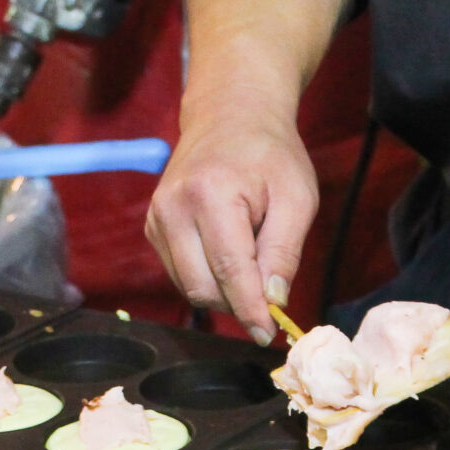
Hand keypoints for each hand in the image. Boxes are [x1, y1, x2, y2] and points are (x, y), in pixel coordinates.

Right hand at [146, 90, 319, 345]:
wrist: (230, 116)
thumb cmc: (270, 154)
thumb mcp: (297, 198)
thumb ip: (284, 252)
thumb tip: (273, 302)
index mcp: (210, 195)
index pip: (229, 270)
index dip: (249, 309)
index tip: (268, 333)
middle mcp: (173, 208)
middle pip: (203, 287)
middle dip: (238, 303)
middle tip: (269, 298)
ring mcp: (157, 219)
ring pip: (189, 286)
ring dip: (223, 291)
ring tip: (251, 260)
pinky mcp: (153, 228)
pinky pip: (181, 273)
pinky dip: (208, 278)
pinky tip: (229, 253)